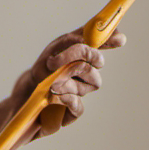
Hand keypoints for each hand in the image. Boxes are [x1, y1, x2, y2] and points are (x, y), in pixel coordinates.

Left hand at [11, 26, 126, 138]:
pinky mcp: (74, 110)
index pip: (103, 44)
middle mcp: (88, 72)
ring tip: (50, 81)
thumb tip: (84, 39)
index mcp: (84, 55)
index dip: (111, 40)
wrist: (29, 90)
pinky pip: (78, 105)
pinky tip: (55, 95)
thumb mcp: (54, 49)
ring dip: (66, 79)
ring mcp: (83, 91)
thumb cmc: (44, 68)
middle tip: (55, 61)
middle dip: (78, 56)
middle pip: (98, 61)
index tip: (119, 38)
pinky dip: (67, 98)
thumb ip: (70, 41)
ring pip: (90, 82)